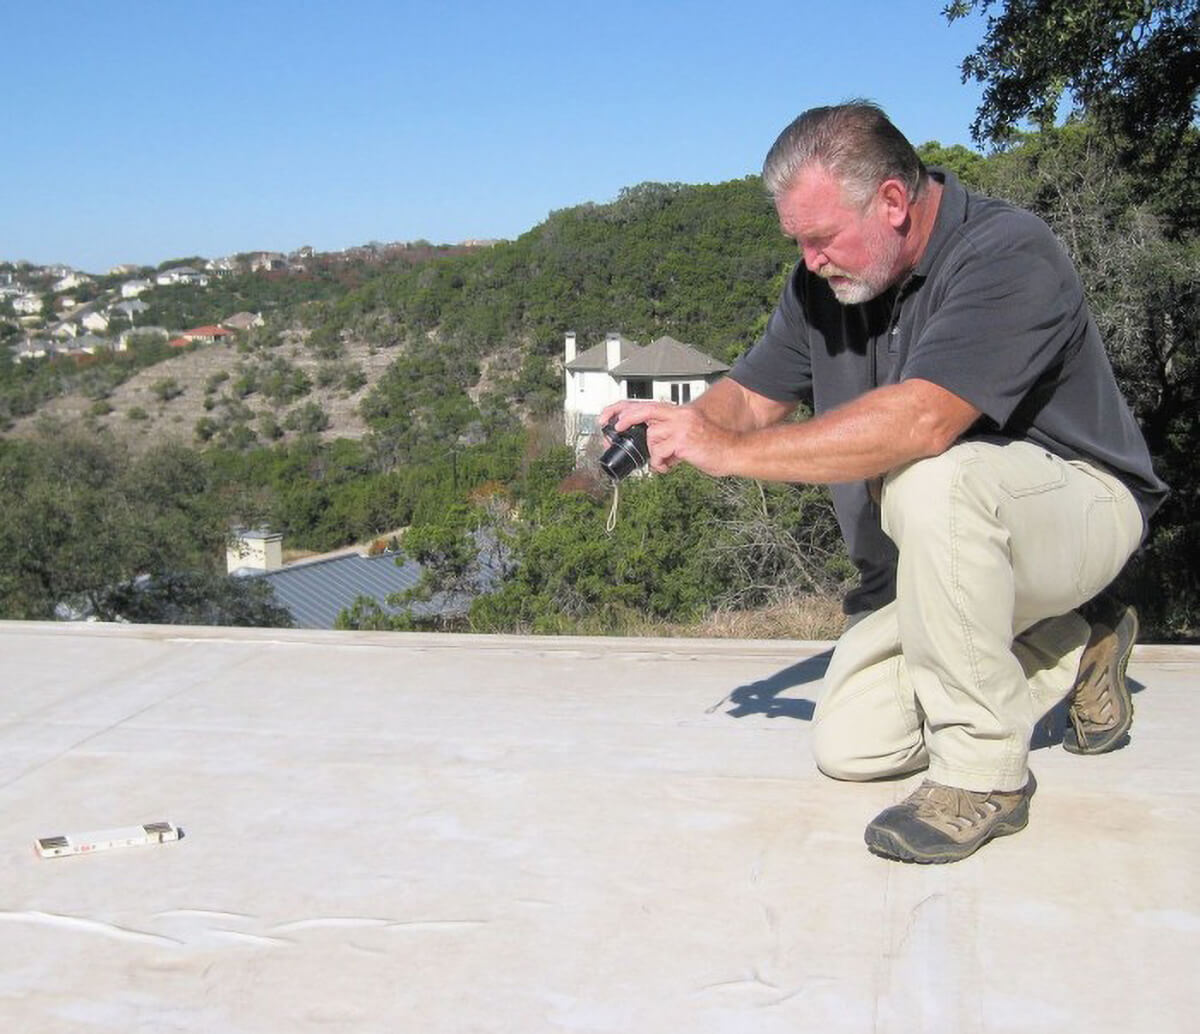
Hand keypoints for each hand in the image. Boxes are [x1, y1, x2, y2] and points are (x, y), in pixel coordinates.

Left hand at [597, 400, 735, 475]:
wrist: (733, 452)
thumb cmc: (714, 446)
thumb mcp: (689, 436)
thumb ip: (670, 438)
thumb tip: (653, 450)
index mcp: (679, 413)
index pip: (648, 405)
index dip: (626, 408)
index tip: (610, 416)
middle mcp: (679, 416)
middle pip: (645, 410)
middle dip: (625, 418)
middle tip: (614, 428)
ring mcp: (681, 428)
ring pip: (652, 437)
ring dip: (653, 454)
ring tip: (664, 461)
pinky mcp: (683, 442)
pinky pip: (660, 453)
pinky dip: (660, 464)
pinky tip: (668, 466)